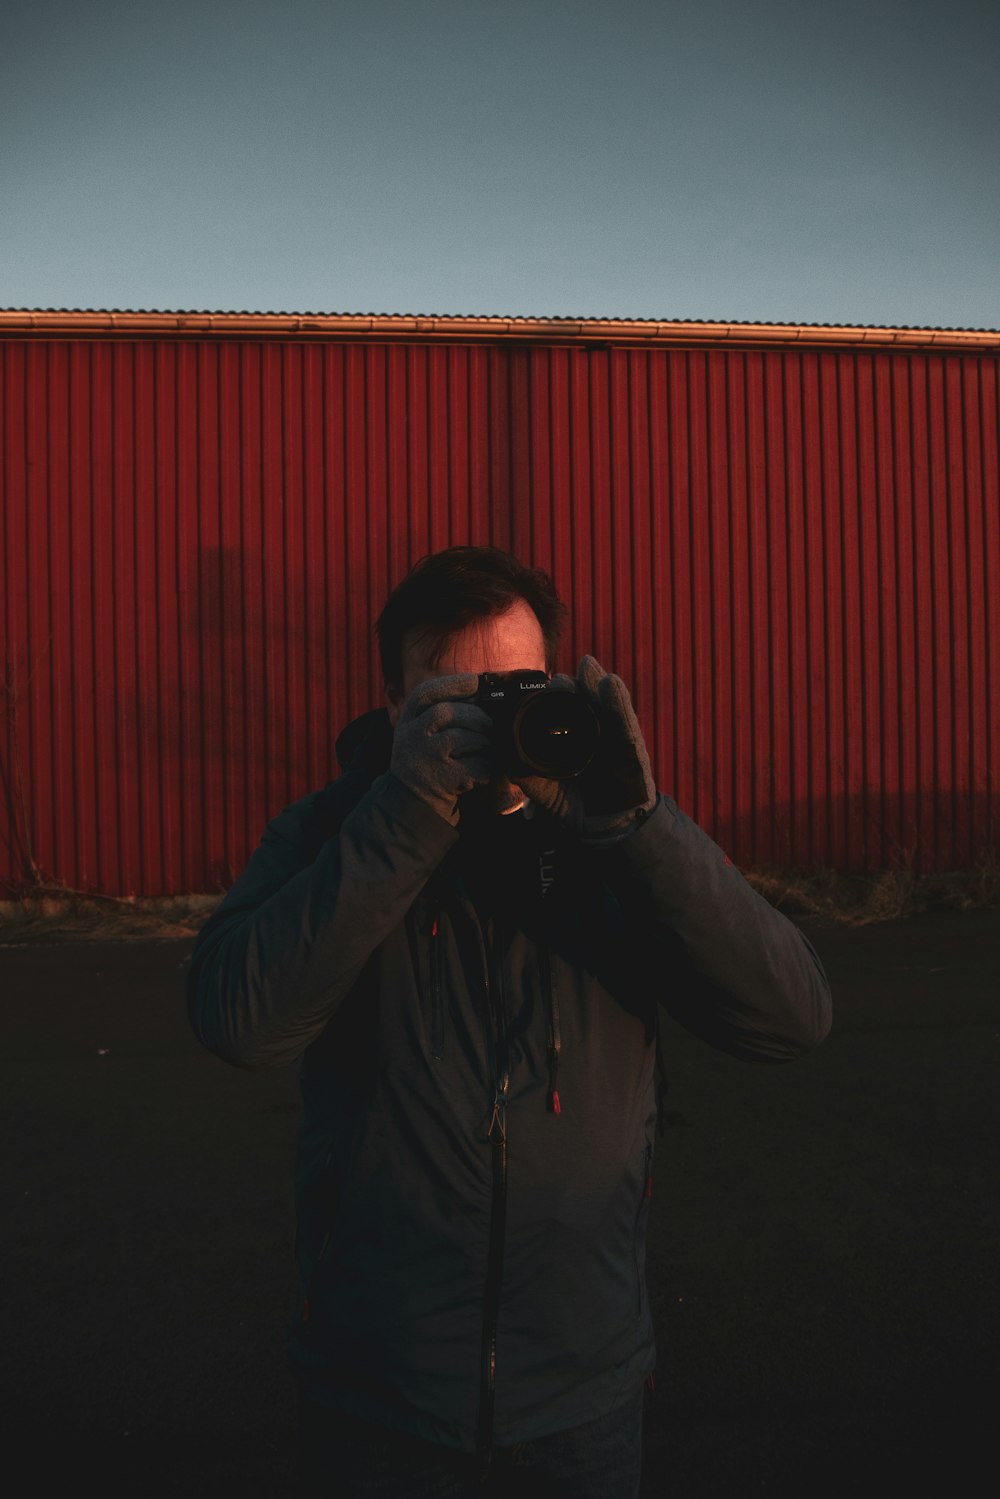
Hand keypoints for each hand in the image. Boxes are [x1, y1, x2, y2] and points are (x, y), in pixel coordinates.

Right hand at [389, 675, 494, 825]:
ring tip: (489, 747)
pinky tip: (488, 766)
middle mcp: (410, 737)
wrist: (413, 801)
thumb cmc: (426, 757)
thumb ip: (441, 710)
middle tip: (489, 725)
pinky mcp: (441, 781)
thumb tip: (481, 691)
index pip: (424, 694)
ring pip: (462, 738)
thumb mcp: (420, 730)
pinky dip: (488, 764)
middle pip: (445, 712)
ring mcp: (424, 759)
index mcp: (406, 721)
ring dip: (483, 741)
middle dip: (475, 716)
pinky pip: (474, 765)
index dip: (451, 684)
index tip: (474, 682)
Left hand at [518, 657, 655, 840]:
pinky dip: (618, 701)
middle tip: (559, 678)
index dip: (554, 699)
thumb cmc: (579, 808)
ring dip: (595, 683)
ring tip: (586, 664)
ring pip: (603, 704)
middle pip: (583, 703)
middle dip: (572, 687)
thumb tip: (507, 765)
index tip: (542, 687)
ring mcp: (613, 737)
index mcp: (574, 741)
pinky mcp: (631, 746)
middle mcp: (594, 735)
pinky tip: (610, 682)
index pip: (563, 714)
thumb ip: (532, 778)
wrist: (608, 830)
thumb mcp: (549, 792)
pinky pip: (625, 720)